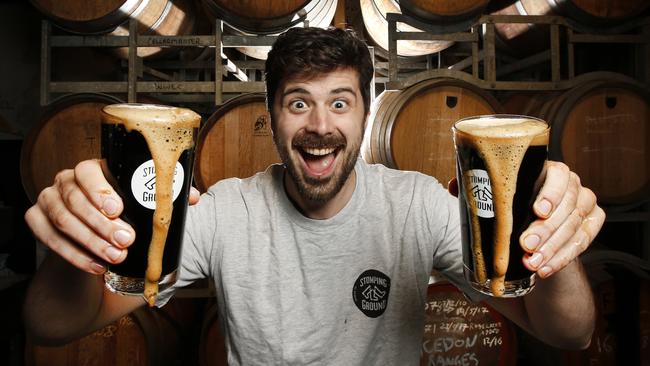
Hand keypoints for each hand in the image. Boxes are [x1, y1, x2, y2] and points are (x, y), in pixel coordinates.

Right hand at [24, 159, 200, 274]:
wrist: (95, 235)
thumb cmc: (123, 211)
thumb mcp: (141, 203)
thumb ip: (164, 197)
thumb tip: (193, 197)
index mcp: (93, 170)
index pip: (88, 171)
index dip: (100, 189)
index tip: (118, 209)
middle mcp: (66, 181)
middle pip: (75, 199)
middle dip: (101, 223)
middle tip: (126, 240)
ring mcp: (48, 199)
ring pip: (62, 219)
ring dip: (90, 241)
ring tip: (116, 257)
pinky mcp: (36, 220)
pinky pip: (48, 238)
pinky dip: (73, 255)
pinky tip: (96, 266)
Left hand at [519, 161, 604, 277]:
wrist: (535, 228)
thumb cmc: (518, 207)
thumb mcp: (512, 201)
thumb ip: (510, 202)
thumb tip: (496, 216)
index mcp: (552, 170)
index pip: (558, 176)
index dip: (550, 194)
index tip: (538, 211)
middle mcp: (573, 183)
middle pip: (565, 206)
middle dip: (545, 229)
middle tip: (527, 244)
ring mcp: (586, 200)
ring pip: (574, 225)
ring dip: (551, 248)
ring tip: (533, 262)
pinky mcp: (595, 219)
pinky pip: (582, 241)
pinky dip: (562, 258)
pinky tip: (546, 268)